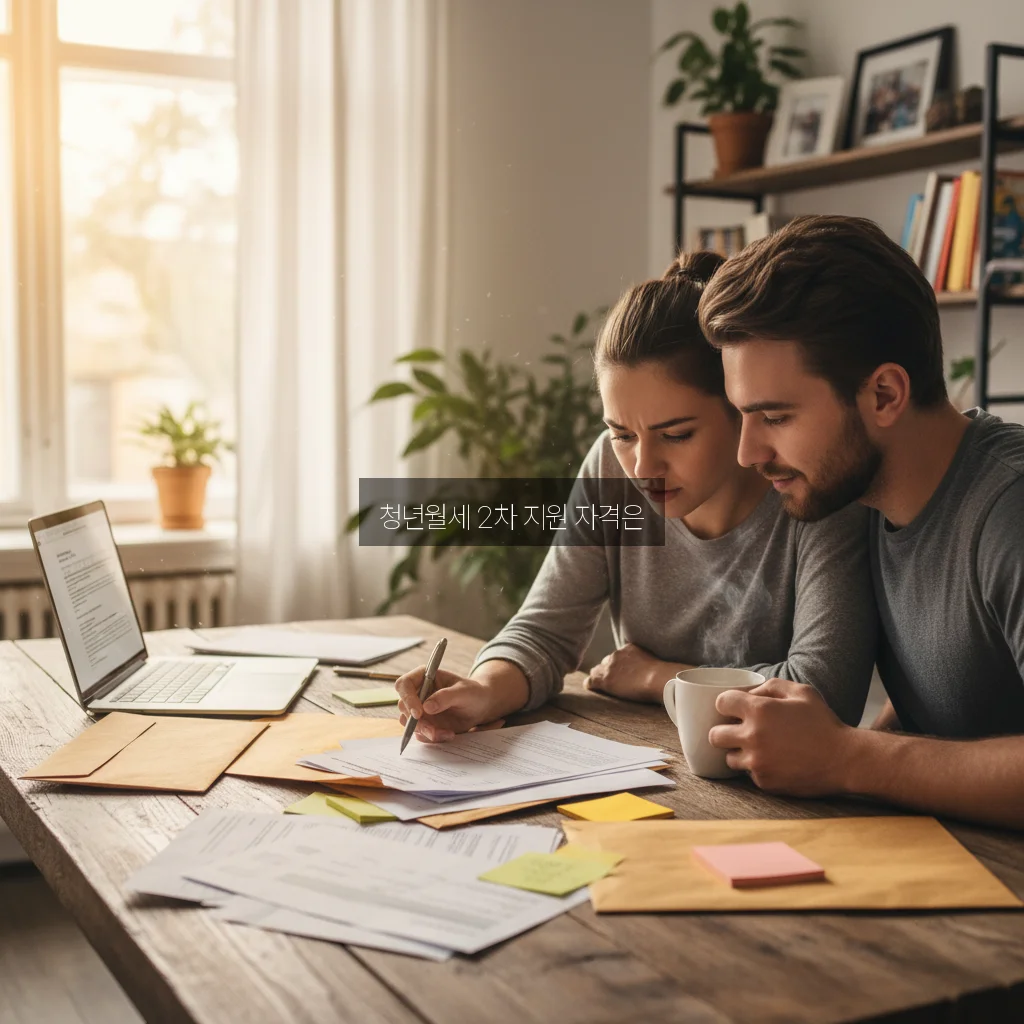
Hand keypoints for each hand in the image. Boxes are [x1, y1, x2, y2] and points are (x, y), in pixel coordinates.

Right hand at [395, 666, 507, 743]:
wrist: (480, 707)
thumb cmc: (473, 693)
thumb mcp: (464, 692)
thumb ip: (446, 697)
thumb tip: (426, 707)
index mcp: (424, 677)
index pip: (404, 684)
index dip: (407, 698)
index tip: (419, 713)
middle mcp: (418, 693)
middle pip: (404, 707)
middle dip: (417, 722)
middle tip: (433, 731)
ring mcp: (419, 709)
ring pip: (410, 723)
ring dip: (425, 731)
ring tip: (447, 733)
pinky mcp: (424, 723)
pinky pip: (420, 733)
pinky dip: (432, 737)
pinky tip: (449, 734)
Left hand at [585, 643, 682, 703]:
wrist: (658, 678)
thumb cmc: (663, 674)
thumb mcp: (655, 662)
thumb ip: (649, 663)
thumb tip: (659, 672)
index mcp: (629, 648)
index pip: (619, 655)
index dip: (618, 664)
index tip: (622, 671)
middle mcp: (617, 654)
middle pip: (607, 661)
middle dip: (609, 669)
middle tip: (613, 679)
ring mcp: (610, 666)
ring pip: (598, 671)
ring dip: (599, 676)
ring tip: (599, 683)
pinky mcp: (606, 679)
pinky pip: (591, 681)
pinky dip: (591, 684)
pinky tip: (590, 687)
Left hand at [707, 678, 855, 796]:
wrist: (845, 760)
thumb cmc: (823, 723)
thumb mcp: (801, 692)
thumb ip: (771, 686)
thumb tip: (749, 693)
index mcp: (759, 711)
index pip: (721, 703)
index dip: (727, 704)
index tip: (736, 709)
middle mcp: (752, 737)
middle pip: (715, 735)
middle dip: (724, 731)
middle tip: (739, 731)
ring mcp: (757, 762)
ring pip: (729, 758)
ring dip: (739, 752)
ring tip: (759, 748)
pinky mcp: (764, 782)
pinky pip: (749, 774)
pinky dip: (757, 768)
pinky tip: (775, 762)